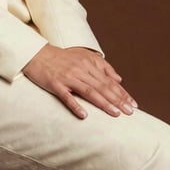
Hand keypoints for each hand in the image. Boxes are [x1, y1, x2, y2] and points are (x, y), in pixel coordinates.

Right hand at [22, 44, 137, 120]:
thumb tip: (119, 79)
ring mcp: (68, 77)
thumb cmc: (61, 58)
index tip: (133, 104)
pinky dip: (76, 105)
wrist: (37, 54)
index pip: (109, 81)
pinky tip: (84, 115)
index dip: (122, 93)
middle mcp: (80, 70)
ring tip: (115, 114)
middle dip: (118, 100)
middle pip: (102, 86)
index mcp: (88, 64)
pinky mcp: (55, 84)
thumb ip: (102, 67)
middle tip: (129, 112)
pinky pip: (66, 96)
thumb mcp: (84, 57)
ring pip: (89, 91)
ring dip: (103, 103)